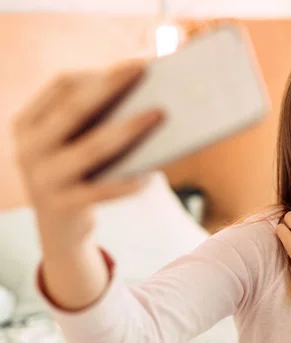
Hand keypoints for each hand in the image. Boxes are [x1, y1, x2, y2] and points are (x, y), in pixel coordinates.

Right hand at [12, 61, 162, 250]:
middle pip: (75, 108)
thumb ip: (94, 121)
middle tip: (147, 73)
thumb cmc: (78, 173)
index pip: (63, 85)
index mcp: (29, 124)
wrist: (59, 229)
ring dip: (129, 129)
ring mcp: (43, 178)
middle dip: (113, 87)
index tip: (136, 63)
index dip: (100, 72)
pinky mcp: (63, 206)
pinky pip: (103, 190)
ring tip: (159, 115)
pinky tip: (153, 174)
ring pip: (92, 148)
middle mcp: (29, 148)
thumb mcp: (74, 144)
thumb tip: (145, 96)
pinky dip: (130, 181)